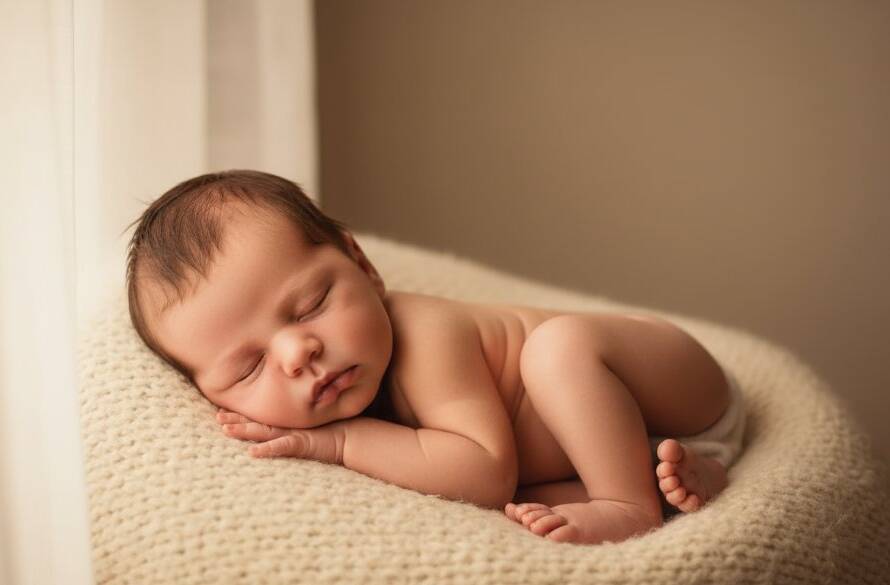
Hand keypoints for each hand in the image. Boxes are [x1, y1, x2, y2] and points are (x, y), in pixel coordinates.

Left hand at [215, 408, 345, 464]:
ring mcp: (293, 434)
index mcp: (287, 422)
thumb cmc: (334, 431)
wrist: (353, 437)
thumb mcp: (311, 427)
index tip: (224, 409)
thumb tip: (286, 423)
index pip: (261, 417)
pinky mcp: (302, 444)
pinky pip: (281, 448)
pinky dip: (266, 450)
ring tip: (225, 429)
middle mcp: (287, 426)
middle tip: (217, 416)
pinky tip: (252, 453)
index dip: (243, 413)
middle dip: (236, 419)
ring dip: (244, 431)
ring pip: (263, 432)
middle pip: (257, 422)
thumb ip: (297, 425)